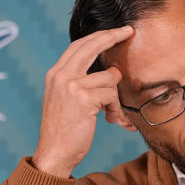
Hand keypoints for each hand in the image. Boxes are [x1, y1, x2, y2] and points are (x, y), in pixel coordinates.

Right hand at [32, 26, 135, 176]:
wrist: (54, 152)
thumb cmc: (64, 130)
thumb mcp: (66, 100)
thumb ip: (79, 83)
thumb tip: (111, 72)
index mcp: (55, 74)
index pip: (79, 46)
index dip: (99, 37)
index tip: (116, 32)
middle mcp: (61, 75)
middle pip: (91, 45)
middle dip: (113, 36)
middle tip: (129, 31)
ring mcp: (71, 85)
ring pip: (109, 77)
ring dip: (115, 98)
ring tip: (110, 114)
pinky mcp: (83, 97)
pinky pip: (112, 95)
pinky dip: (115, 109)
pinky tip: (109, 120)